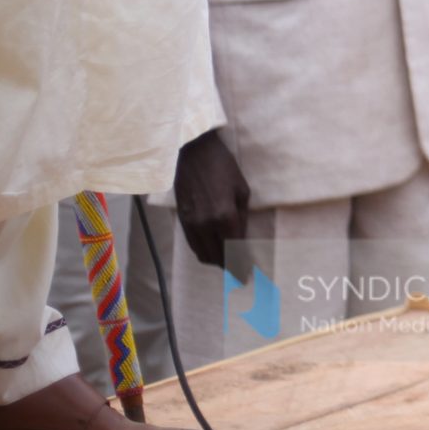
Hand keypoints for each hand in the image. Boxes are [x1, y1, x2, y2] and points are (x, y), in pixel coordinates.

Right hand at [172, 129, 251, 276]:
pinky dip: (204, 252)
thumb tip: (241, 239)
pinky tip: (213, 252)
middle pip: (217, 257)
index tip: (247, 275)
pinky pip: (193, 245)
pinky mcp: (181, 220)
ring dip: (216, 262)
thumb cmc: (223, 168)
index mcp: (225, 216)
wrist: (192, 154)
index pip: (234, 250)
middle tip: (240, 273)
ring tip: (228, 264)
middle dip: (229, 267)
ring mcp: (190, 224)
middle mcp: (205, 224)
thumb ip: (242, 218)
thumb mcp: (242, 191)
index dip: (241, 265)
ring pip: (202, 254)